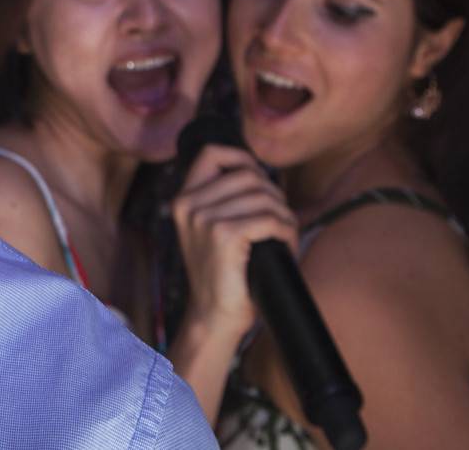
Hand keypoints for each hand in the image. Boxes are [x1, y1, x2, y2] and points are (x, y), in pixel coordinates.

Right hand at [170, 143, 299, 340]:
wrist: (213, 315)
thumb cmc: (221, 274)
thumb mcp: (210, 230)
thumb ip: (224, 201)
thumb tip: (262, 177)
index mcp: (183, 199)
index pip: (211, 153)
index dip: (241, 156)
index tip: (258, 174)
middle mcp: (189, 204)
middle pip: (247, 175)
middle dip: (273, 195)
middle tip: (281, 219)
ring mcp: (204, 219)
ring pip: (262, 197)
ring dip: (284, 215)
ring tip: (286, 234)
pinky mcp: (224, 236)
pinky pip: (268, 219)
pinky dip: (285, 230)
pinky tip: (285, 243)